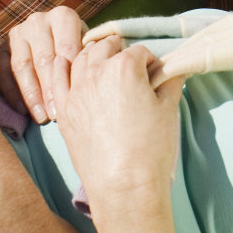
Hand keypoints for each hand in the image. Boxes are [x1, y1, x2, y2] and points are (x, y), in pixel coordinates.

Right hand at [0, 5, 86, 122]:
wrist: (50, 38)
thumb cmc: (77, 49)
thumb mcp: (86, 45)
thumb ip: (90, 55)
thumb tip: (99, 75)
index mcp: (63, 16)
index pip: (66, 48)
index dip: (69, 76)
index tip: (73, 100)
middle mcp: (39, 20)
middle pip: (44, 59)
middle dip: (50, 89)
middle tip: (56, 115)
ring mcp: (19, 32)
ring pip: (23, 66)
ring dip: (32, 95)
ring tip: (42, 117)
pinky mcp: (3, 47)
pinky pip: (4, 71)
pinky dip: (12, 93)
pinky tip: (23, 111)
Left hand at [56, 36, 184, 206]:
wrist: (124, 185)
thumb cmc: (150, 148)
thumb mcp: (169, 110)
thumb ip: (171, 82)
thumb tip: (174, 71)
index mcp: (125, 68)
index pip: (139, 52)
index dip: (150, 62)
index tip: (154, 75)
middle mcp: (96, 73)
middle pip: (107, 48)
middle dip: (120, 51)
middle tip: (130, 66)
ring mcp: (76, 91)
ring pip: (81, 58)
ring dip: (93, 55)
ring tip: (103, 64)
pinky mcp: (65, 110)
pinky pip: (57, 79)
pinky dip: (61, 67)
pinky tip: (64, 63)